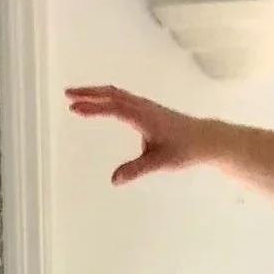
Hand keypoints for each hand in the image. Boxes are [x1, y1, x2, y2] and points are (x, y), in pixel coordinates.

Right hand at [65, 86, 219, 184]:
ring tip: (77, 97)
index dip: (92, 107)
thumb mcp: (159, 162)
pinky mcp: (148, 110)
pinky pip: (123, 98)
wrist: (206, 139)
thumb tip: (114, 180)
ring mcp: (146, 106)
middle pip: (112, 94)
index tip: (73, 107)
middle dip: (89, 93)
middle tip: (67, 94)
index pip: (113, 108)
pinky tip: (101, 103)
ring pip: (117, 94)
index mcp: (143, 117)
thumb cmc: (184, 150)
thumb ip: (136, 169)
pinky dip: (107, 97)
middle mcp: (142, 107)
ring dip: (96, 93)